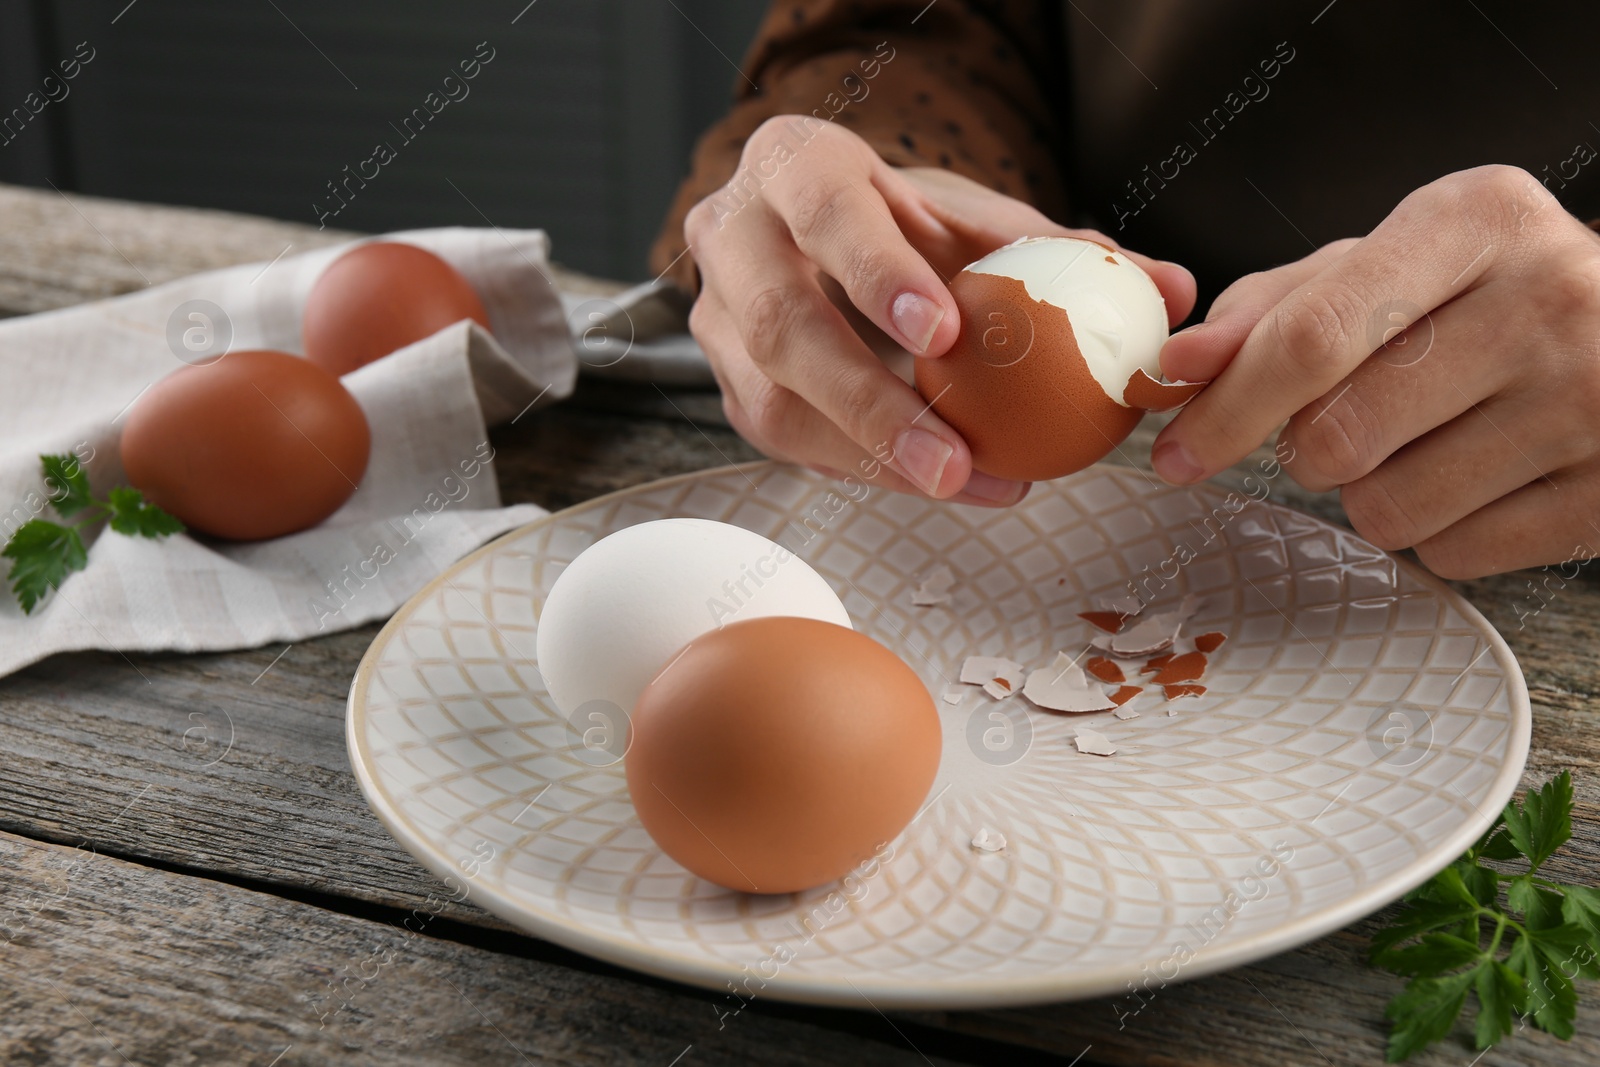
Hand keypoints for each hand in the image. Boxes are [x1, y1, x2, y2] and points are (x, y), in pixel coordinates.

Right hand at [684, 116, 1196, 504]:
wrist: (807, 228)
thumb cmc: (896, 216)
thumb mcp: (966, 214)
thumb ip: (1058, 248)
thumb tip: (1169, 290)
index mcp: (795, 164)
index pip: (827, 212)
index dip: (878, 274)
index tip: (944, 335)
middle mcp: (734, 234)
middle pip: (781, 324)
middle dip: (870, 403)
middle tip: (954, 460)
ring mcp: (715, 313)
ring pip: (770, 401)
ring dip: (867, 456)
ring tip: (960, 485)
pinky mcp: (724, 380)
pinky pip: (783, 441)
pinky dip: (859, 469)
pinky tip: (930, 484)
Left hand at [1156, 165, 1599, 578]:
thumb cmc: (1486, 296)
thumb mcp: (1388, 264)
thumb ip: (1270, 308)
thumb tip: (1177, 365)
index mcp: (1476, 220)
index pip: (1313, 335)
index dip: (1227, 406)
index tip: (1175, 451)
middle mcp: (1548, 298)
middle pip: (1335, 437)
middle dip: (1307, 448)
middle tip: (1351, 418)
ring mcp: (1596, 399)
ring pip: (1387, 511)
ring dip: (1373, 493)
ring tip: (1431, 438)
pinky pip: (1452, 555)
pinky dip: (1440, 530)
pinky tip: (1483, 474)